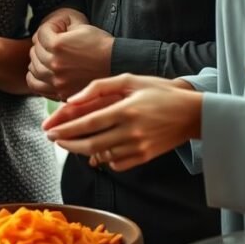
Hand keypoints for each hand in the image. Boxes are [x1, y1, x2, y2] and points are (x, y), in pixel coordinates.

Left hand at [27, 11, 110, 100]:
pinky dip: (34, 77)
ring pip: (33, 68)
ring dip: (37, 60)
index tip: (56, 30)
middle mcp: (54, 63)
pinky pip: (35, 85)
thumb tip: (48, 27)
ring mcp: (56, 80)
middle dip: (41, 43)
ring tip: (46, 56)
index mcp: (58, 45)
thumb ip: (62, 25)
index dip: (48, 28)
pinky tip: (41, 72)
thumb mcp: (81, 26)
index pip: (40, 33)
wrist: (116, 64)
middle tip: (51, 42)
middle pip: (34, 51)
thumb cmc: (101, 44)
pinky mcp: (60, 92)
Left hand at [42, 74, 200, 171]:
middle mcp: (131, 131)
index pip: (87, 123)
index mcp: (125, 110)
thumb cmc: (160, 91)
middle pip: (90, 144)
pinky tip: (96, 150)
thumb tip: (73, 100)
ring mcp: (138, 147)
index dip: (66, 128)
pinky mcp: (145, 157)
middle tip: (54, 139)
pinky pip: (116, 164)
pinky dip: (103, 159)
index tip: (51, 130)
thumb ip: (98, 87)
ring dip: (81, 151)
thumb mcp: (129, 80)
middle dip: (67, 143)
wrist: (193, 113)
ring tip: (70, 143)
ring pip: (101, 156)